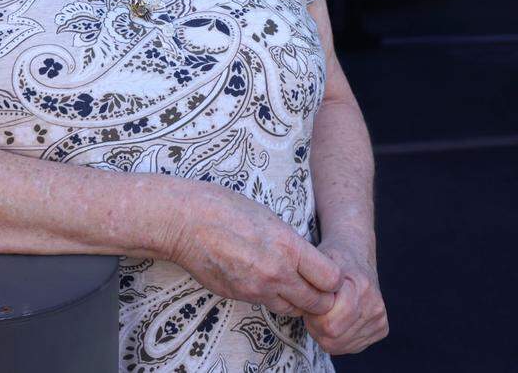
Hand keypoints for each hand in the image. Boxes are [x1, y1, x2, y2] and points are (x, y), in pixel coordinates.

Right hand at [165, 184, 342, 316]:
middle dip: (322, 296)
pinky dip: (274, 298)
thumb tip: (303, 259)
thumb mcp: (267, 215)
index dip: (333, 277)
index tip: (327, 270)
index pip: (331, 278)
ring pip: (294, 309)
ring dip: (298, 301)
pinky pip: (268, 305)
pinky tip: (266, 280)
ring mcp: (257, 289)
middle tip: (316, 284)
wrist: (184, 221)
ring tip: (292, 283)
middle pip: (318, 302)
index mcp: (287, 245)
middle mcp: (276, 273)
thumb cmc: (223, 207)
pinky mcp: (240, 297)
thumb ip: (289, 242)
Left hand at [302, 238, 388, 354]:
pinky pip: (350, 347)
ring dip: (325, 334)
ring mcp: (380, 318)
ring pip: (340, 346)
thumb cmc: (333, 259)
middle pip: (334, 337)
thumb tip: (303, 308)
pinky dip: (337, 338)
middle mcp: (374, 305)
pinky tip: (337, 319)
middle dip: (316, 326)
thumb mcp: (318, 262)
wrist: (356, 254)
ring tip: (324, 312)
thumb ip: (311, 285)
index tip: (309, 302)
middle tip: (313, 309)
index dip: (312, 316)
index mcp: (360, 286)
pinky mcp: (382, 329)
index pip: (329, 324)